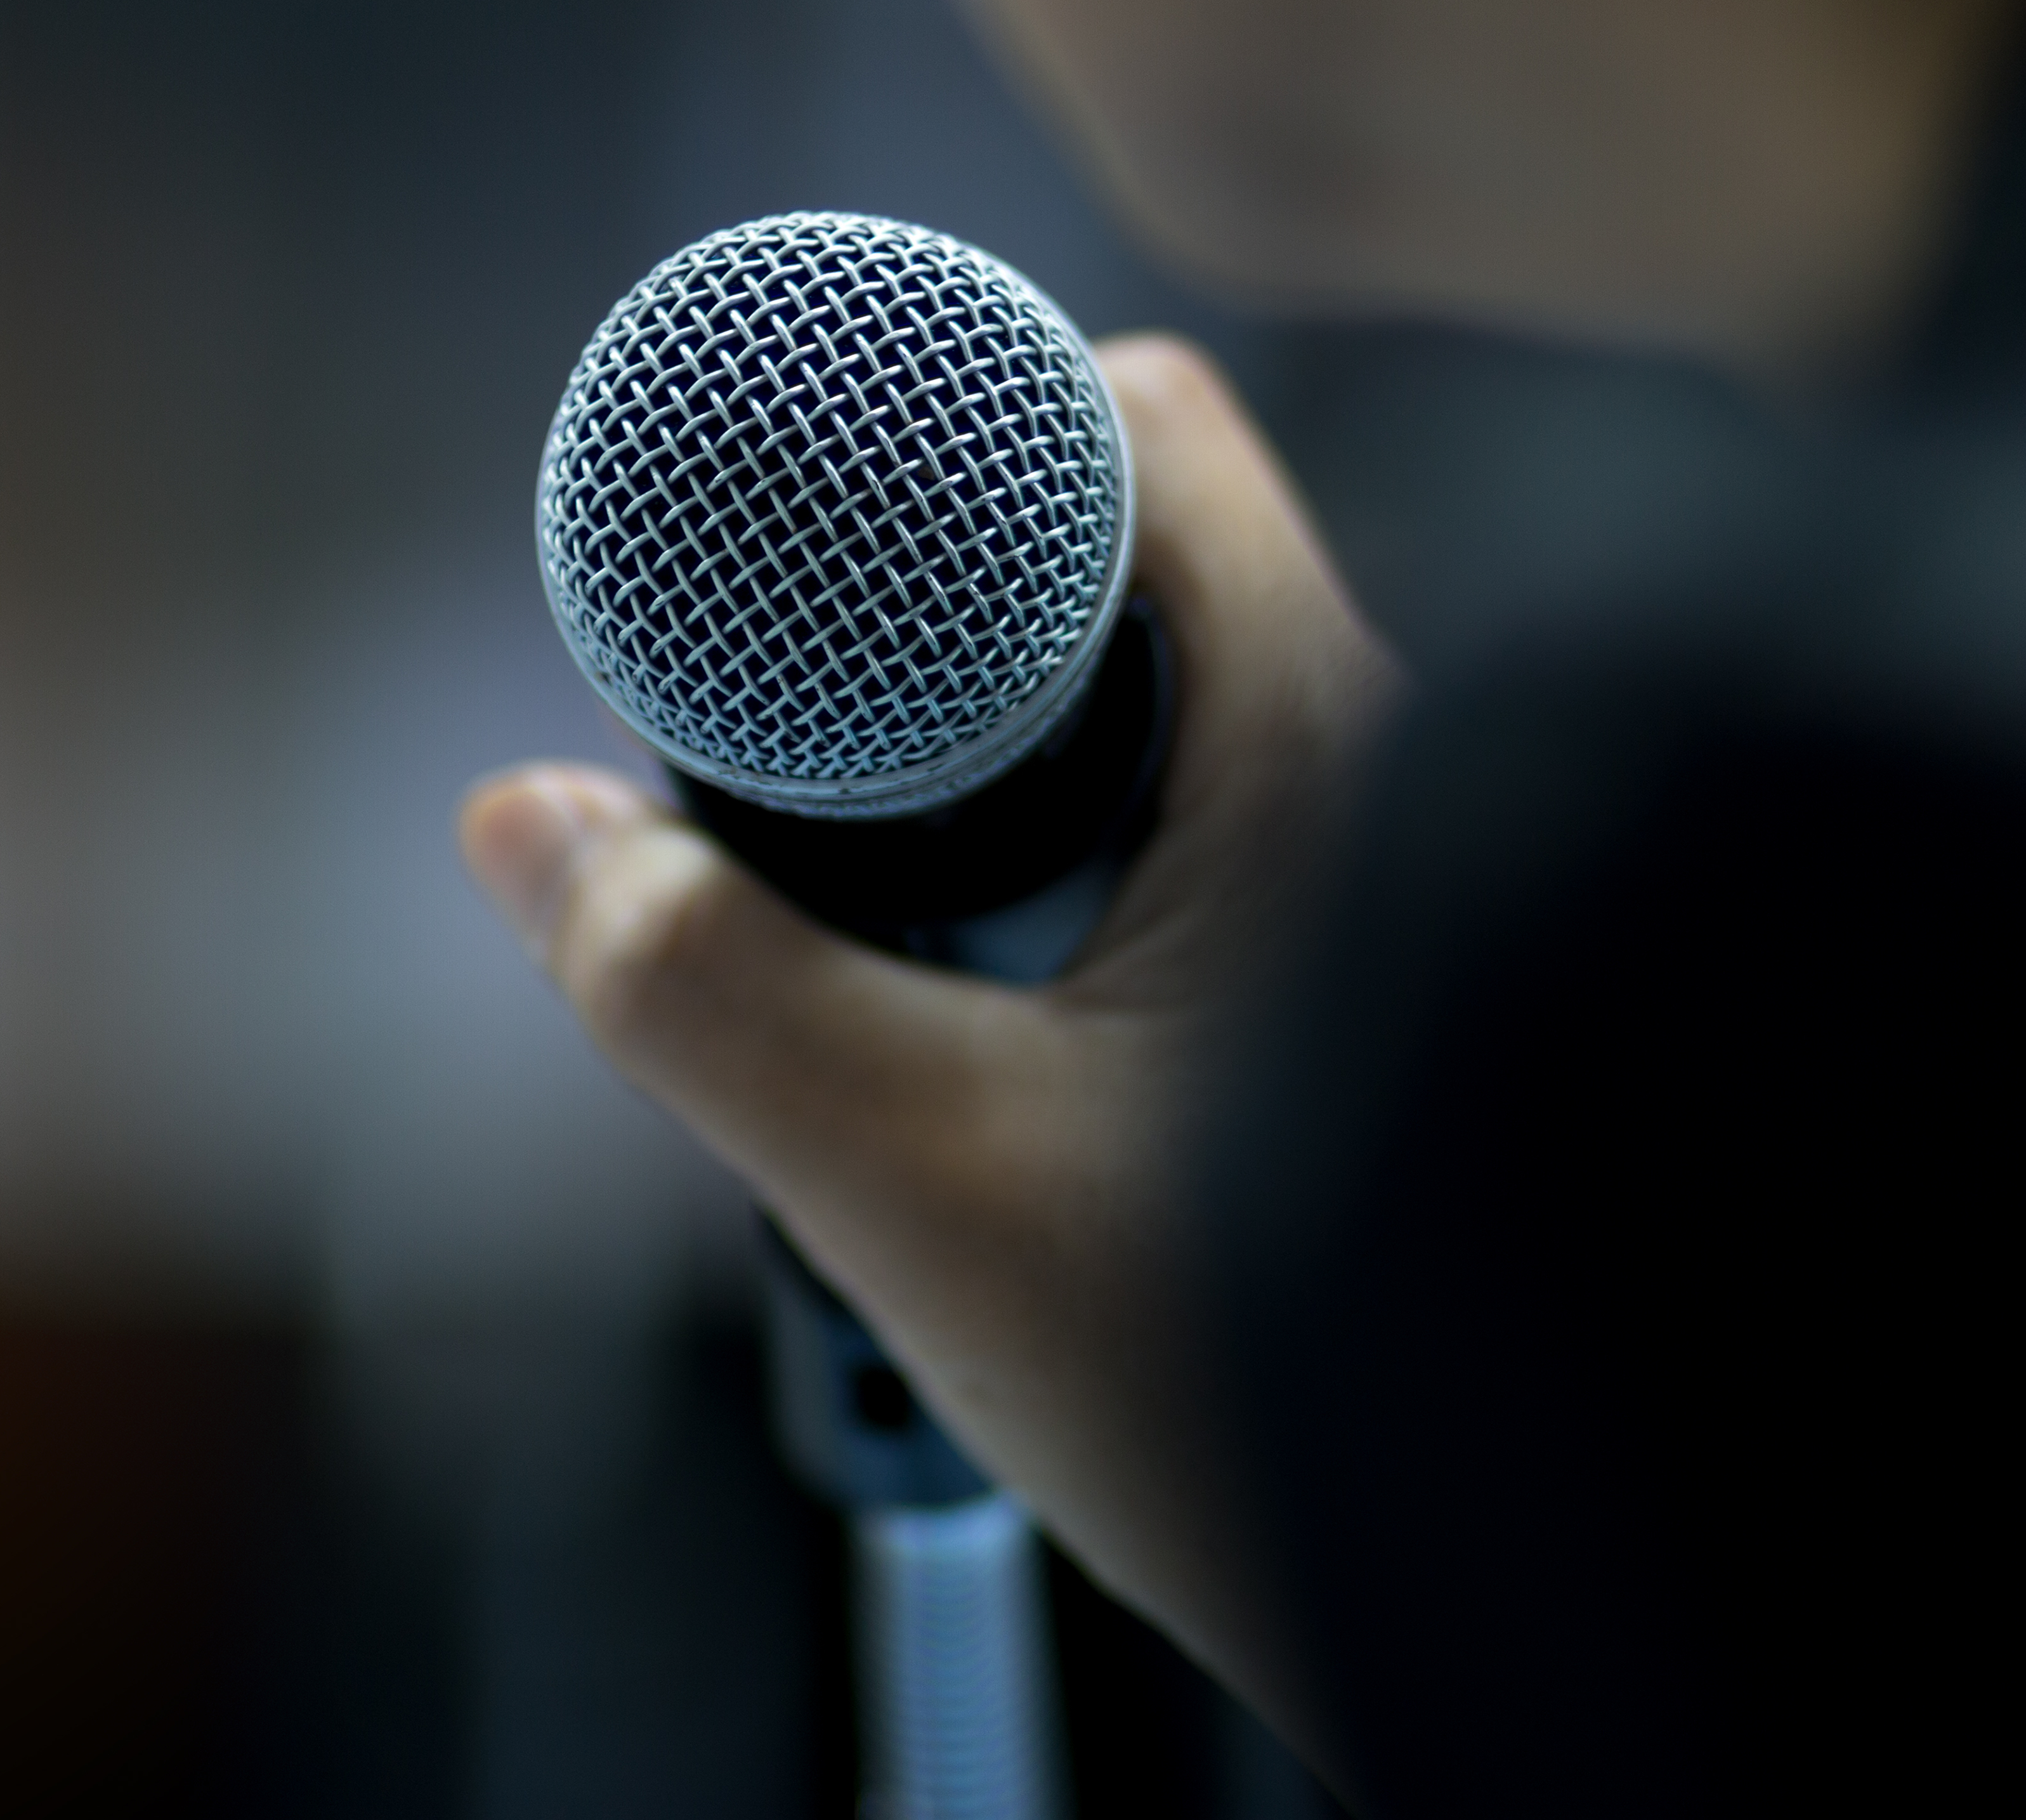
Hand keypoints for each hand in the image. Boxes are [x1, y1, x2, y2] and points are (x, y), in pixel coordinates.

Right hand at [459, 336, 1399, 1761]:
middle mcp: (1386, 768)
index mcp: (1331, 737)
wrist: (1509, 1609)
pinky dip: (1044, 879)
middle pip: (1107, 569)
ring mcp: (1385, 880)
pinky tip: (969, 1013)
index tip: (780, 527)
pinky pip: (1170, 844)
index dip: (930, 436)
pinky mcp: (1358, 987)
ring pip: (1131, 723)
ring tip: (875, 924)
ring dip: (977, 779)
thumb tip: (525, 823)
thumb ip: (697, 985)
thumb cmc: (1266, 1393)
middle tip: (789, 771)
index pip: (1128, 427)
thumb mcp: (923, 1177)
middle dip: (919, 639)